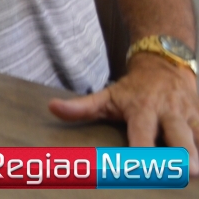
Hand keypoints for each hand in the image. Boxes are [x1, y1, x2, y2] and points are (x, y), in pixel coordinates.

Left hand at [49, 55, 198, 172]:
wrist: (164, 65)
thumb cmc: (133, 89)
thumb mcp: (107, 96)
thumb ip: (82, 107)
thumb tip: (53, 108)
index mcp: (143, 109)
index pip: (141, 133)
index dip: (141, 149)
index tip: (139, 164)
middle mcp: (169, 113)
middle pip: (178, 135)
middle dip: (183, 153)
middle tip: (187, 171)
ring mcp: (190, 115)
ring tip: (198, 171)